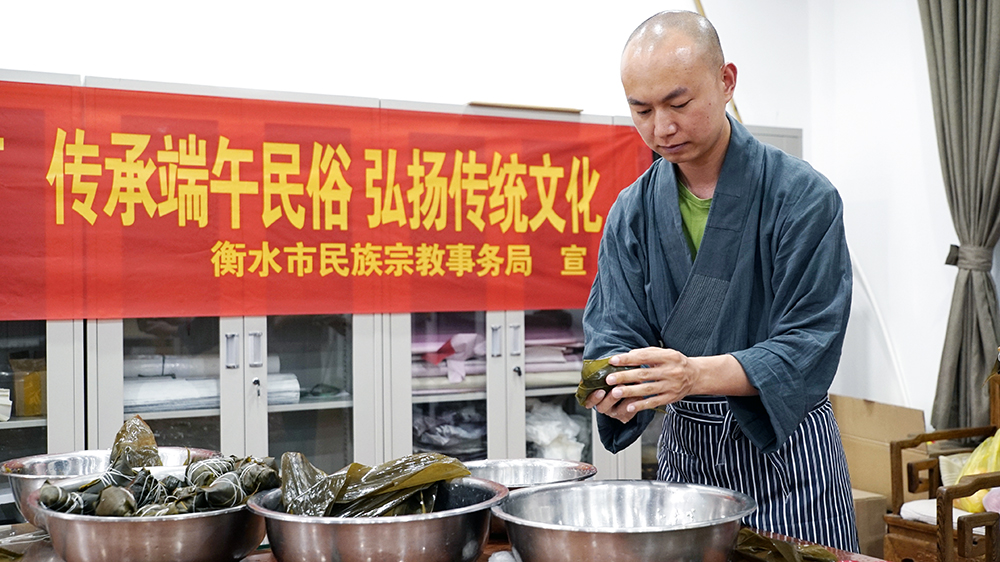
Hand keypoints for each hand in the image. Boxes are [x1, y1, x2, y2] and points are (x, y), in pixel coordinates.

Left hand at [583, 347, 754, 422]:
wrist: (696, 376)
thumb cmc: (676, 362)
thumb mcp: (665, 353)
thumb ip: (647, 353)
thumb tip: (626, 355)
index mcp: (668, 357)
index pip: (645, 357)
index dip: (628, 359)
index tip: (613, 360)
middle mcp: (670, 371)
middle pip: (644, 374)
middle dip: (625, 377)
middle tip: (609, 379)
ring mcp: (671, 386)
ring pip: (647, 389)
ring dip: (630, 392)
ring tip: (615, 392)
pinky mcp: (670, 398)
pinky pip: (654, 402)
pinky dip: (641, 405)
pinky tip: (629, 406)